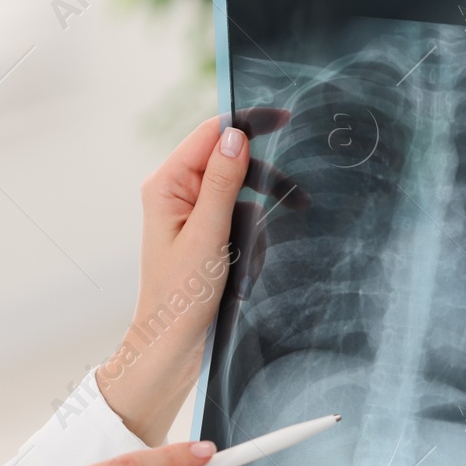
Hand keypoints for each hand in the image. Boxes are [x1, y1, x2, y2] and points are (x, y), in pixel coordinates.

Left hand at [99, 110, 296, 444]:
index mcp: (167, 185)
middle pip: (231, 161)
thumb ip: (222, 183)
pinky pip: (239, 218)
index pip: (210, 135)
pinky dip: (252, 236)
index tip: (284, 117)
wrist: (171, 347)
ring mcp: (191, 214)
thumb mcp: (208, 237)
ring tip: (256, 253)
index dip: (247, 122)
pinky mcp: (205, 234)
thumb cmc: (180, 298)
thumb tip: (235, 135)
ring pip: (240, 192)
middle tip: (299, 198)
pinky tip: (247, 265)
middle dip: (263, 182)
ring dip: (258, 217)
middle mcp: (176, 193)